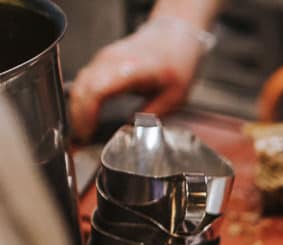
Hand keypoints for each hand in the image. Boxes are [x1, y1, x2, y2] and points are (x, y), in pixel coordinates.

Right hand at [69, 18, 211, 141]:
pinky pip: (84, 80)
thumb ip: (152, 115)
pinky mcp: (101, 61)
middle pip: (82, 89)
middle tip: (80, 140)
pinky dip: (81, 99)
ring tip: (81, 132)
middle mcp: (111, 61)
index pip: (97, 90)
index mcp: (130, 69)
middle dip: (77, 116)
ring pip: (79, 84)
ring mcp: (103, 58)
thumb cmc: (177, 63)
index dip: (87, 113)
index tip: (86, 133)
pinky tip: (85, 115)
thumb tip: (133, 133)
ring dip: (76, 108)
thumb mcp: (175, 97)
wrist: (174, 36)